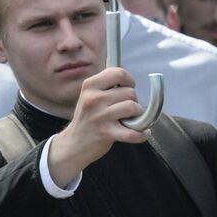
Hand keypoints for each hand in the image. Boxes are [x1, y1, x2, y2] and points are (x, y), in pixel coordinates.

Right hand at [48, 67, 147, 185]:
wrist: (74, 144)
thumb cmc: (87, 118)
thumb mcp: (90, 95)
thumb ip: (107, 85)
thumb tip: (130, 79)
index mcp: (90, 85)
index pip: (119, 73)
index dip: (129, 80)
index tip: (128, 87)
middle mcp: (94, 99)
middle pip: (130, 92)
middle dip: (133, 100)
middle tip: (126, 108)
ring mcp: (100, 116)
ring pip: (132, 107)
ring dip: (138, 115)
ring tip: (131, 119)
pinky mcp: (106, 132)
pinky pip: (133, 131)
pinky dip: (142, 133)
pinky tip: (142, 132)